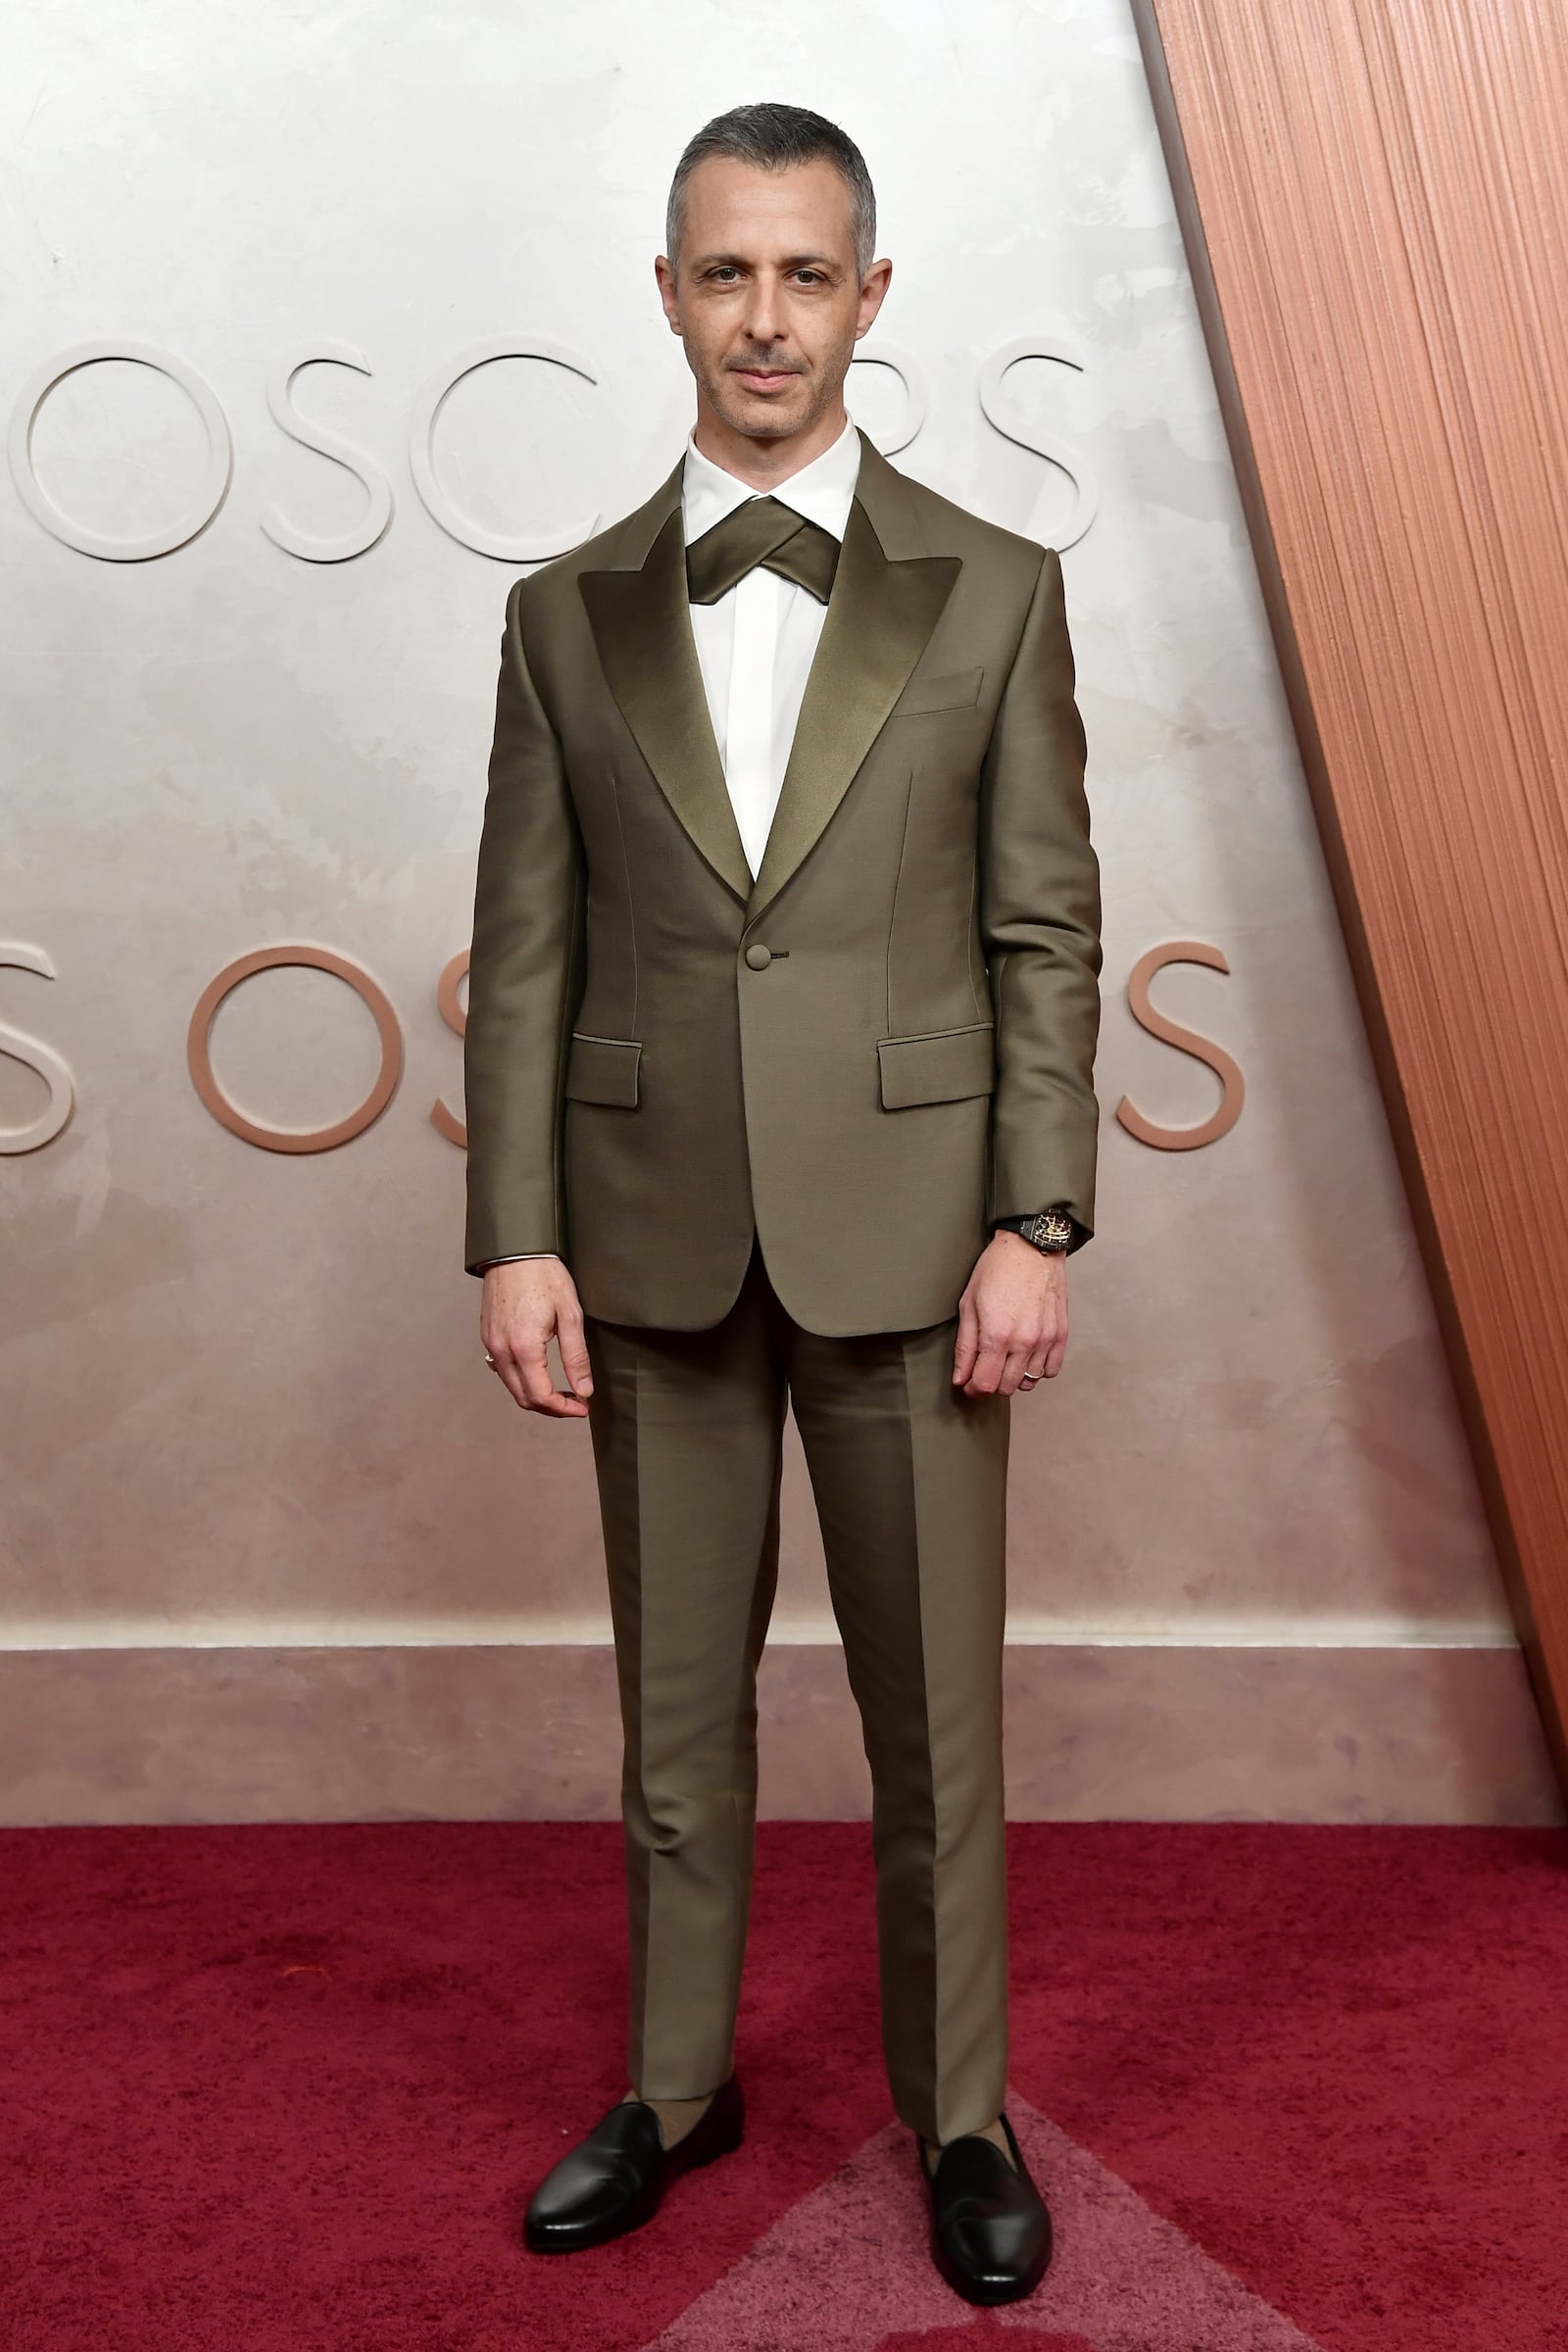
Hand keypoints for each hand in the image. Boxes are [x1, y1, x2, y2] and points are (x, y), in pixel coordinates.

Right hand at [480, 1257, 593, 1417]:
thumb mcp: (571, 1315)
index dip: (564, 1409)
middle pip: (524, 1398)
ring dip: (536, 1396)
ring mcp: (491, 1344)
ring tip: (561, 1391)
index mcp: (524, 1347)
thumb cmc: (545, 1277)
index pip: (542, 1396)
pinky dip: (522, 1381)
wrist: (516, 1251)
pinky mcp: (488, 1337)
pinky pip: (502, 1371)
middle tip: (575, 1403)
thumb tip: (584, 1390)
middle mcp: (502, 1350)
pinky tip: (540, 1374)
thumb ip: (576, 1357)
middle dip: (551, 1408)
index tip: (582, 1407)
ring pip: (512, 1387)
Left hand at [952, 1232, 1068, 1398]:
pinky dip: (1037, 1369)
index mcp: (997, 1335)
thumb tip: (960, 1378)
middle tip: (984, 1368)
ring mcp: (1046, 1339)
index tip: (968, 1382)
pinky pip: (1050, 1370)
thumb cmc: (996, 1270)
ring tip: (1005, 1358)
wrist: (1030, 1246)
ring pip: (1029, 1382)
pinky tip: (1026, 1355)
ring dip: (1013, 1376)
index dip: (973, 1388)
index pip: (985, 1384)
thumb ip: (965, 1347)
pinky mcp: (1061, 1334)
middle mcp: (1024, 1341)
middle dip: (991, 1383)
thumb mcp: (968, 1305)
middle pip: (1006, 1387)